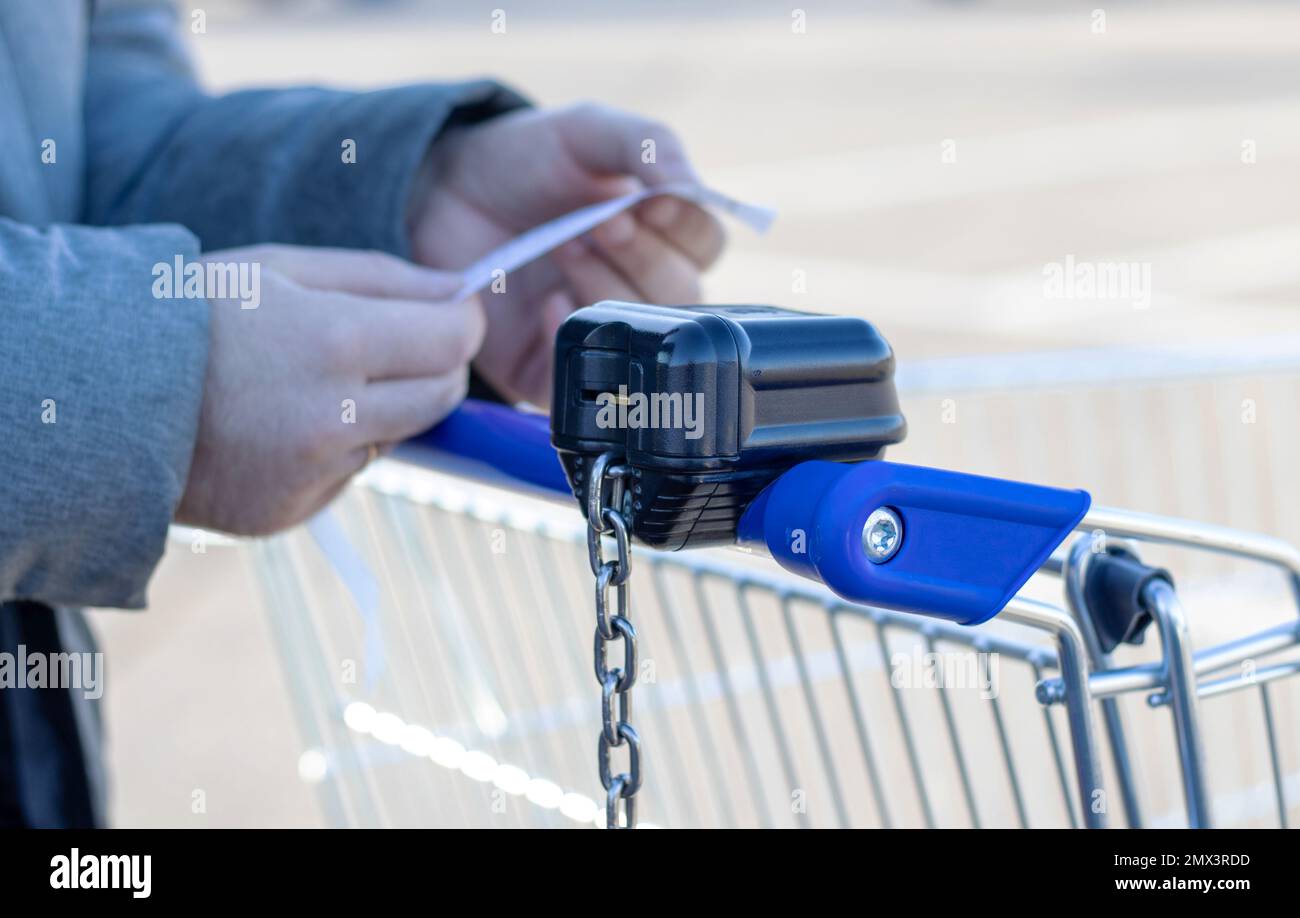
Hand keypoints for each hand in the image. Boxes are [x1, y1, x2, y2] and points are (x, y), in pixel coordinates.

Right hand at [177, 245, 482, 535]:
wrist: (97, 397)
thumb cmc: (191, 314)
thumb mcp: (282, 269)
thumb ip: (384, 277)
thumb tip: (462, 290)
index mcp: (335, 342)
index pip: (453, 340)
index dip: (461, 321)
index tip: (451, 312)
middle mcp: (334, 418)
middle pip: (443, 396)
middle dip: (435, 365)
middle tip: (395, 343)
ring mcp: (313, 473)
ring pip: (399, 436)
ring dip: (383, 408)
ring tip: (311, 380)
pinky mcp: (293, 511)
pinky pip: (350, 473)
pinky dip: (336, 448)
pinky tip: (281, 424)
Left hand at [409, 102, 726, 405]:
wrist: (440, 195)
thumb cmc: (522, 163)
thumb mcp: (587, 132)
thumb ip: (648, 144)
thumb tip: (695, 186)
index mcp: (661, 232)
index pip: (706, 244)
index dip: (685, 226)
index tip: (648, 201)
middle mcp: (641, 285)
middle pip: (684, 294)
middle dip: (642, 256)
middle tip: (597, 223)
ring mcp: (604, 328)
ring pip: (643, 333)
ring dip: (606, 286)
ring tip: (563, 247)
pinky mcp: (557, 367)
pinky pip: (589, 374)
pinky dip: (571, 334)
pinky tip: (545, 302)